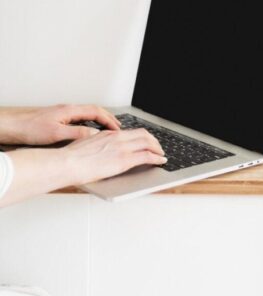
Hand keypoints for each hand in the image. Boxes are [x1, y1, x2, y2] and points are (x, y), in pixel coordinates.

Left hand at [0, 104, 120, 145]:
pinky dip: (88, 124)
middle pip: (93, 110)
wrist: (12, 125)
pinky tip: (86, 132)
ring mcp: (62, 114)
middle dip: (107, 118)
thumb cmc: (29, 128)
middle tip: (116, 128)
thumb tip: (94, 135)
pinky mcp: (56, 119)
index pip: (96, 111)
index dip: (109, 120)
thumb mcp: (56, 134)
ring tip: (105, 130)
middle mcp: (67, 110)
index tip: (117, 129)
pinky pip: (78, 119)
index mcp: (70, 110)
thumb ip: (77, 133)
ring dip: (98, 121)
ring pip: (86, 114)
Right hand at [1, 128, 166, 206]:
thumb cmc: (71, 158)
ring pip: (148, 143)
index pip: (132, 132)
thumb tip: (99, 149)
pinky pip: (146, 156)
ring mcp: (121, 148)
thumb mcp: (86, 145)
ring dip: (158, 149)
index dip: (143, 137)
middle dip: (154, 142)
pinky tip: (160, 161)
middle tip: (158, 148)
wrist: (67, 164)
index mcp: (108, 134)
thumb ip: (97, 144)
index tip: (147, 141)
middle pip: (144, 135)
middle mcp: (117, 138)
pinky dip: (157, 158)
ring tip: (161, 155)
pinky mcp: (123, 160)